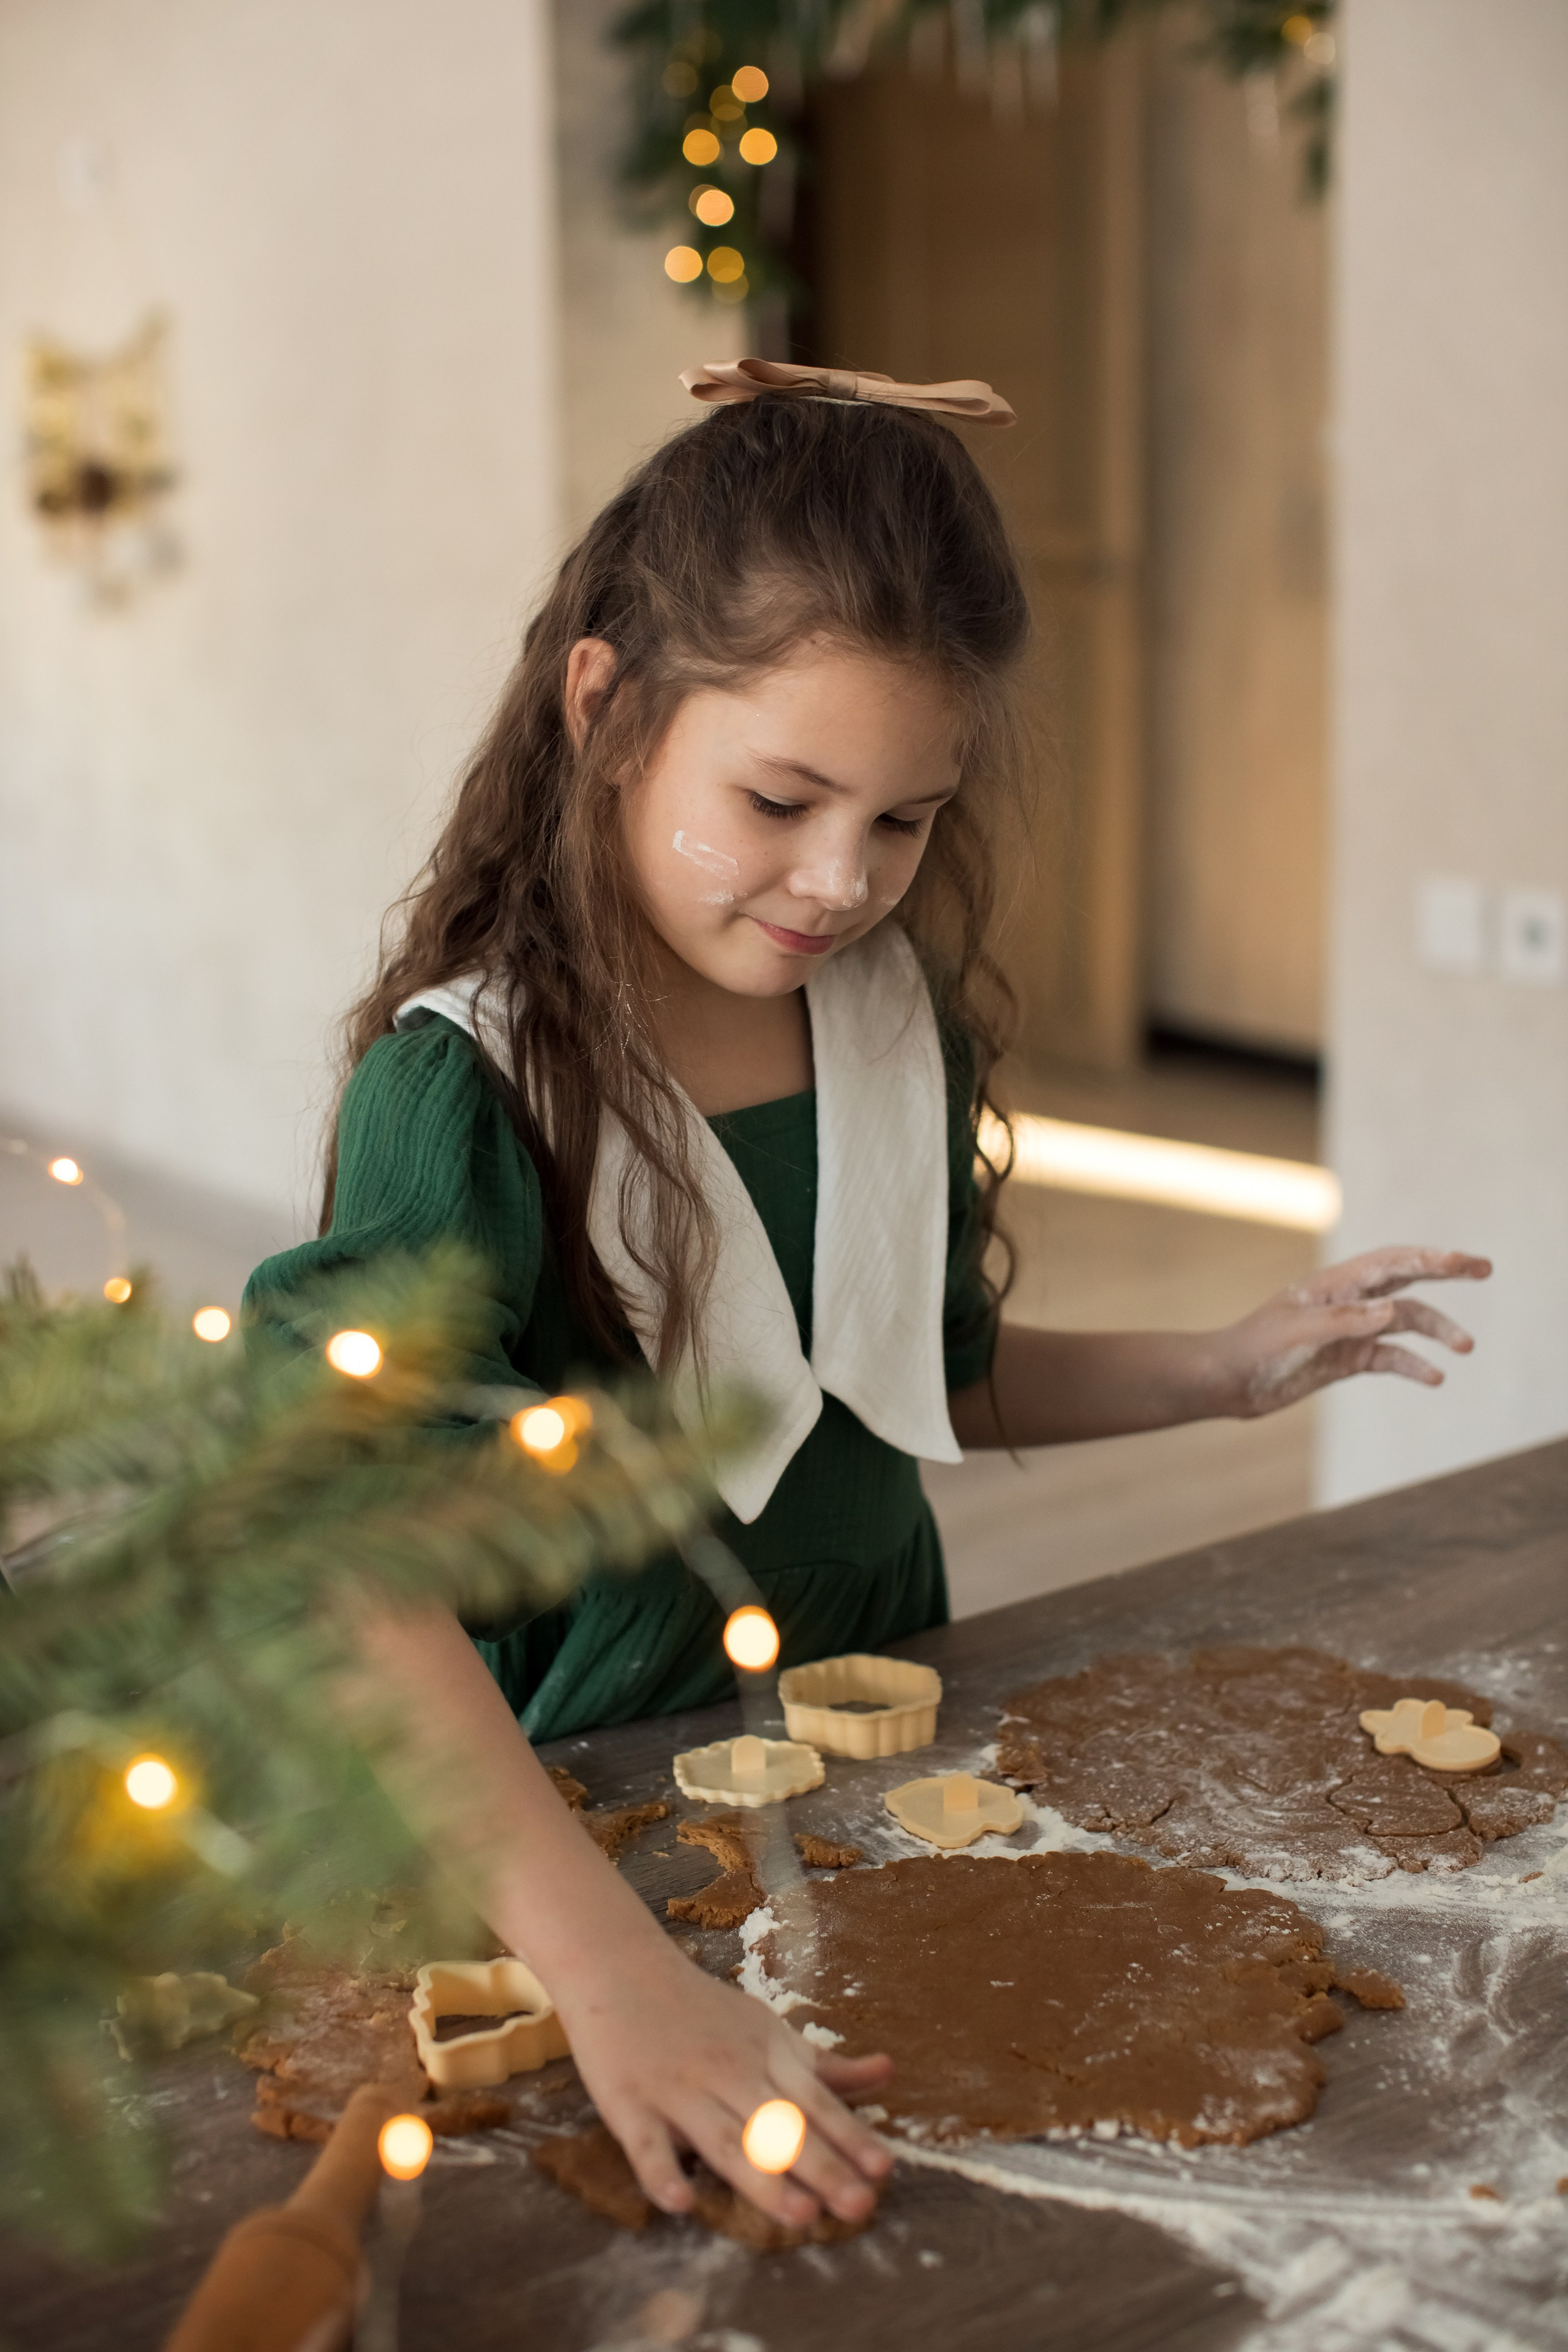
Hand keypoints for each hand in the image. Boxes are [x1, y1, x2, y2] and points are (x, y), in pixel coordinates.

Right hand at [551, 1929, 892, 2227]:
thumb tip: (889, 2074)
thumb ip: (824, 2064)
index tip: (883, 2170)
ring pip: (724, 2141)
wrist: (619, 1966)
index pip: (814, 2101)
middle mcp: (727, 2072)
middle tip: (860, 2207)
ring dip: (762, 2178)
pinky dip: (661, 2173)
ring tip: (800, 2214)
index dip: (849, 2135)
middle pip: (778, 2126)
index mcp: (764, 2054)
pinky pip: (645, 2144)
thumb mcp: (768, 2030)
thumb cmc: (702, 2011)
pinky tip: (680, 2203)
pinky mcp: (628, 2103)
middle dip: (821, 2167)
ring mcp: (677, 2089)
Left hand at [1215, 1246, 1491, 1418]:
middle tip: (1485, 1268)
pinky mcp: (1347, 1358)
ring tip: (1466, 1346)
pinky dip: (1414, 1365)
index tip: (1463, 1261)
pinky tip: (1435, 1377)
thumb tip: (1393, 1309)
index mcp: (1333, 1285)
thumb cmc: (1255, 1349)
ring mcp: (1350, 1330)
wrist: (1227, 1381)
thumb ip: (1346, 1321)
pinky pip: (1390, 1357)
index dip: (1428, 1258)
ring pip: (1405, 1322)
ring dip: (1436, 1331)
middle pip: (1406, 1280)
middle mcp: (1347, 1302)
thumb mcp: (1300, 1333)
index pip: (1389, 1264)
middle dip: (1445, 1272)